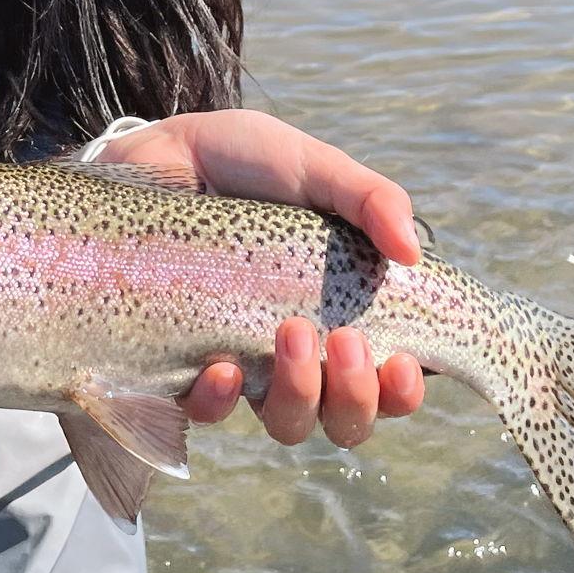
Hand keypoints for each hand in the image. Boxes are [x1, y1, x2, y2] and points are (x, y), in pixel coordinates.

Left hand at [101, 109, 427, 448]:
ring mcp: (244, 359)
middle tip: (345, 341)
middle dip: (355, 397)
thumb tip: (412, 251)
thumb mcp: (313, 166)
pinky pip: (206, 410)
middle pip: (344, 419)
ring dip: (298, 395)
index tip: (404, 364)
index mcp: (342, 310)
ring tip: (289, 333)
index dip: (402, 392)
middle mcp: (300, 349)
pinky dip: (220, 399)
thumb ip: (368, 198)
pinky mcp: (184, 360)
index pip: (389, 380)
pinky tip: (222, 368)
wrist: (161, 150)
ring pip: (285, 422)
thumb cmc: (246, 160)